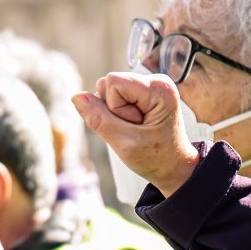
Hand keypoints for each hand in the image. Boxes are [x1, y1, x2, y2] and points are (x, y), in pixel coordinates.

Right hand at [72, 72, 199, 196]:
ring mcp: (148, 86)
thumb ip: (99, 120)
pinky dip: (118, 115)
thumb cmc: (156, 158)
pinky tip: (134, 127)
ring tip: (137, 130)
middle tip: (136, 131)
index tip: (135, 127)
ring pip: (108, 91)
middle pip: (109, 85)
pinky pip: (113, 98)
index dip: (115, 109)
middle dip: (114, 111)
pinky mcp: (141, 93)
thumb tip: (76, 97)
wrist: (173, 168)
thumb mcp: (125, 143)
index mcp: (159, 88)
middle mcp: (156, 80)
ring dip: (116, 115)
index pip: (112, 83)